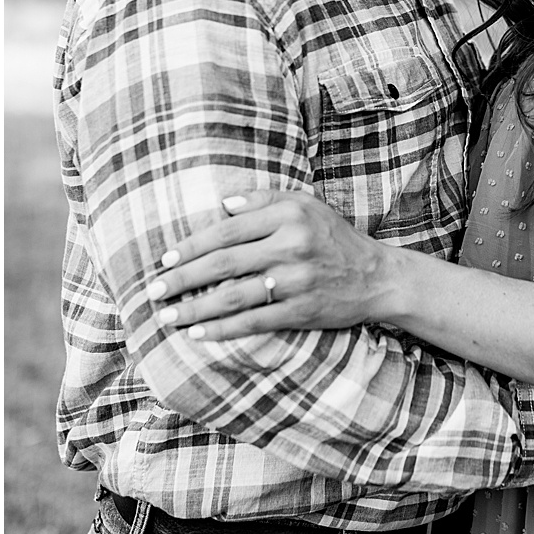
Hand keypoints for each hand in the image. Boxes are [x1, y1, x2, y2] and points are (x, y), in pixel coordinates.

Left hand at [144, 191, 395, 339]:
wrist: (378, 276)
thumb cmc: (335, 238)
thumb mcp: (307, 205)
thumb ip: (264, 199)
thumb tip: (222, 206)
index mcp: (290, 215)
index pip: (227, 229)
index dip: (191, 245)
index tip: (166, 259)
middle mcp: (293, 245)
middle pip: (223, 263)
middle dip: (182, 279)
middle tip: (154, 291)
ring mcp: (298, 280)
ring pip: (233, 295)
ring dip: (194, 308)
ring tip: (167, 317)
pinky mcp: (302, 310)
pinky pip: (254, 321)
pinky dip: (223, 329)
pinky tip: (199, 333)